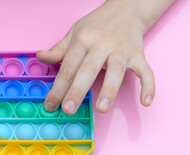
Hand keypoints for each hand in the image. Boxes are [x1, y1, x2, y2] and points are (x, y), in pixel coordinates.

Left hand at [37, 0, 155, 113]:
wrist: (127, 8)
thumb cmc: (97, 25)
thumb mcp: (74, 32)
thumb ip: (59, 49)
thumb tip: (41, 56)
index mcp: (83, 40)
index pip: (68, 66)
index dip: (58, 87)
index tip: (50, 104)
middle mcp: (102, 44)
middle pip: (88, 69)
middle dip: (77, 90)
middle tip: (68, 109)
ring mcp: (122, 50)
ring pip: (116, 70)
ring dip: (109, 90)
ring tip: (102, 109)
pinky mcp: (138, 55)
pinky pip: (146, 71)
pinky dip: (148, 86)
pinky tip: (146, 102)